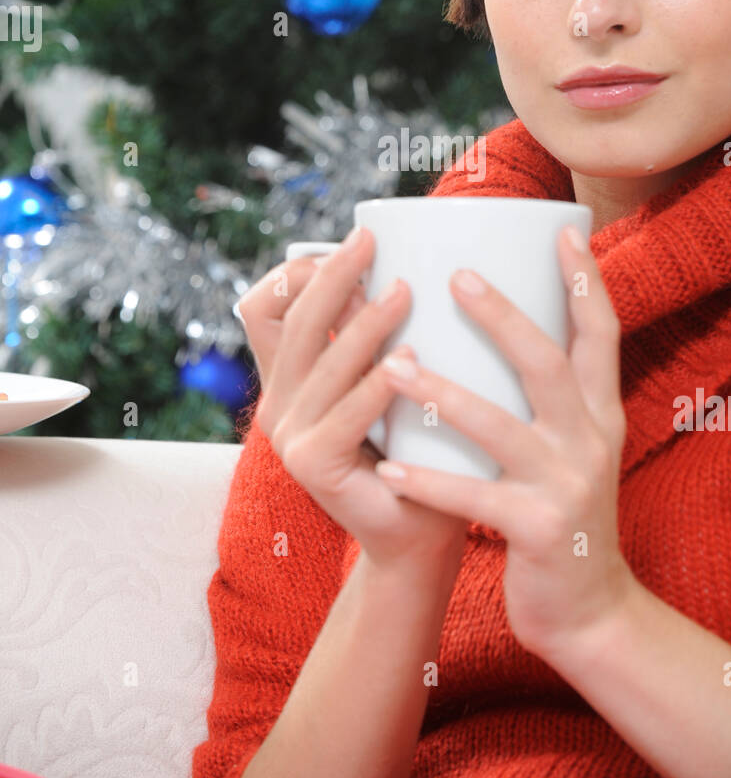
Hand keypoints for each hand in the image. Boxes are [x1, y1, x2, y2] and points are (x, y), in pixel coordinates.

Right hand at [235, 227, 469, 570]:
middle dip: (333, 274)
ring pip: (322, 361)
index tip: (354, 245)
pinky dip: (377, 384)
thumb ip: (380, 336)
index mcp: (290, 378)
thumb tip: (408, 263)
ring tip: (405, 293)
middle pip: (292, 320)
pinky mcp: (314, 466)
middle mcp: (279, 403)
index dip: (297, 271)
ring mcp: (291, 436)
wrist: (420, 533)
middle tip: (372, 244)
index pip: (263, 307)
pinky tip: (407, 361)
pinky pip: (346, 414)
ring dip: (363, 322)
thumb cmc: (417, 449)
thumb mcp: (391, 380)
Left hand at [370, 224, 633, 655]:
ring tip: (395, 365)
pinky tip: (390, 467)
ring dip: (444, 393)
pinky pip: (475, 498)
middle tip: (456, 277)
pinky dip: (431, 482)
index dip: (586, 282)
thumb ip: (554, 398)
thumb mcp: (575, 448)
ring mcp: (568, 485)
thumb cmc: (561, 516)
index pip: (602, 334)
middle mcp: (592, 440)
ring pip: (502, 426)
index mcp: (600, 413)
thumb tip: (510, 328)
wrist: (592, 612)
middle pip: (550, 363)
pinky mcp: (540, 531)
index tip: (565, 232)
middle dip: (504, 317)